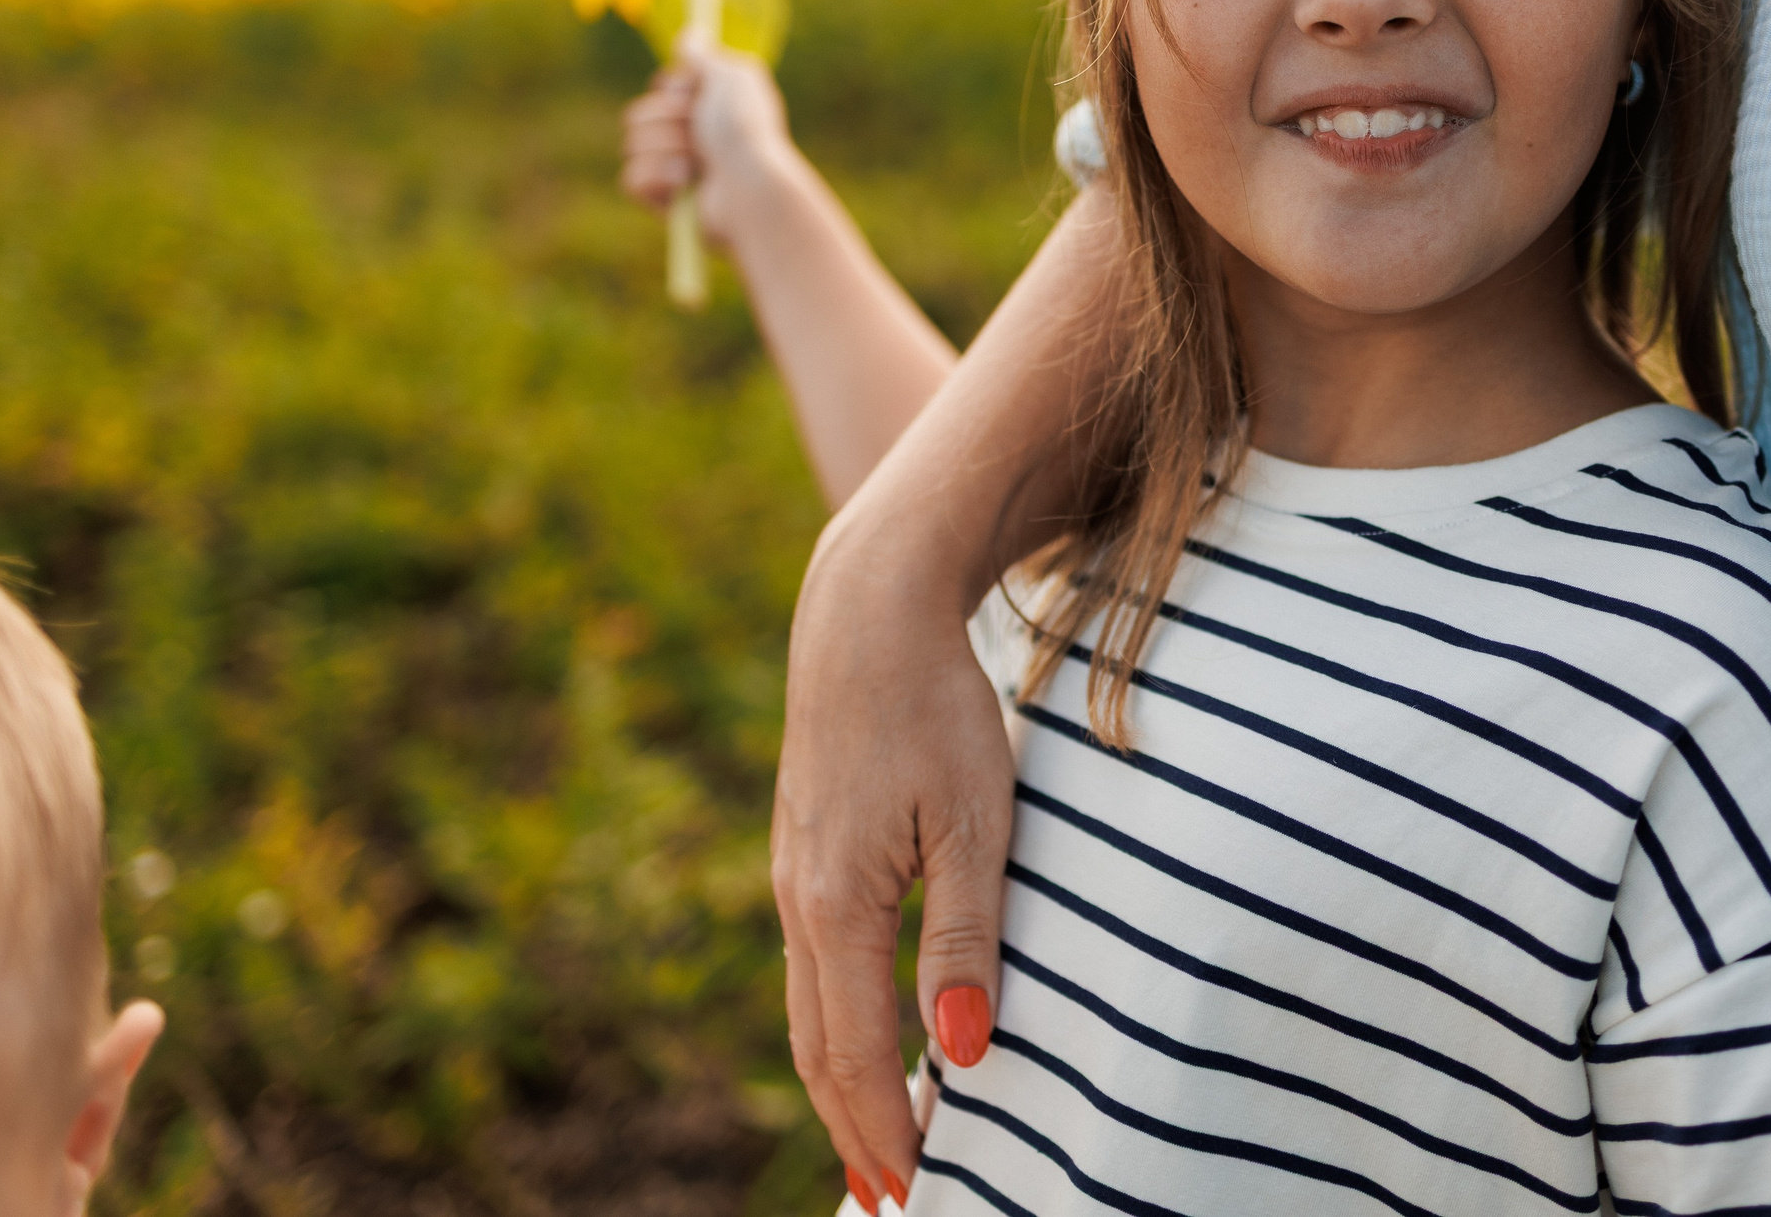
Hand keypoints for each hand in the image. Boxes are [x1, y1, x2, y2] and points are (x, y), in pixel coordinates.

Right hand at [619, 36, 801, 244]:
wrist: (750, 185)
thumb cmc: (745, 129)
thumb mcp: (731, 77)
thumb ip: (705, 56)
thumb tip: (692, 33)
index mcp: (706, 108)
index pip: (661, 86)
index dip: (674, 87)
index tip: (697, 92)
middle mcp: (689, 137)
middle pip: (638, 113)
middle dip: (667, 118)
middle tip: (700, 129)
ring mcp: (674, 169)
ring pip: (632, 143)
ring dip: (666, 146)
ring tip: (697, 161)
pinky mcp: (664, 201)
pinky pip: (630, 179)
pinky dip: (658, 177)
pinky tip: (685, 183)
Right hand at [772, 508, 1014, 1203]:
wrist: (866, 611)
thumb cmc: (936, 707)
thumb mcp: (977, 819)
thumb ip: (968, 937)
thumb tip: (964, 1051)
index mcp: (839, 905)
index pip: (860, 1055)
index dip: (888, 1131)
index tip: (914, 1197)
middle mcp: (800, 901)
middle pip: (819, 1049)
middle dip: (854, 1130)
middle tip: (893, 1198)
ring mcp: (793, 875)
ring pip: (811, 1009)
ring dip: (842, 1083)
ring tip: (880, 1142)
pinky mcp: (803, 851)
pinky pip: (815, 965)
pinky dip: (837, 1024)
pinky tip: (870, 1035)